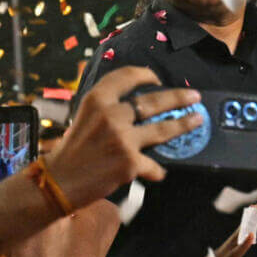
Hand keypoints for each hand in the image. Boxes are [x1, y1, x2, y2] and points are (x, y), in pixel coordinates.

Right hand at [46, 66, 203, 209]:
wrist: (59, 181)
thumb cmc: (72, 150)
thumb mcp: (85, 117)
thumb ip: (108, 107)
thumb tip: (139, 106)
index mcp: (97, 99)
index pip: (127, 76)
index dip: (146, 75)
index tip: (158, 79)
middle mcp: (111, 114)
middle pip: (154, 101)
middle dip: (178, 97)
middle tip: (194, 96)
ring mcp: (122, 138)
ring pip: (163, 129)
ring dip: (183, 124)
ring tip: (197, 120)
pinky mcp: (130, 162)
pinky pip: (153, 164)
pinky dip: (156, 169)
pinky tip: (158, 171)